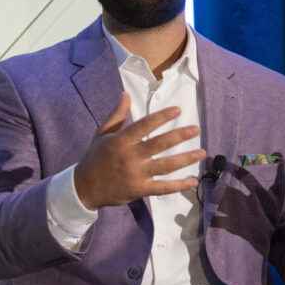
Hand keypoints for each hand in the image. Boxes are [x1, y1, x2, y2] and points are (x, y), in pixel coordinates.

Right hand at [74, 92, 206, 209]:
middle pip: (159, 144)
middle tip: (196, 129)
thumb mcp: (102, 134)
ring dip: (185, 159)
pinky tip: (192, 181)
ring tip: (202, 152)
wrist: (83, 188)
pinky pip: (162, 188)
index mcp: (120, 141)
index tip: (178, 110)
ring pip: (165, 166)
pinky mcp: (139, 190)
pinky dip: (178, 185)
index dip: (162, 117)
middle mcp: (130, 157)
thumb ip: (117, 115)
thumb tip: (125, 94)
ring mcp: (136, 175)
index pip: (144, 125)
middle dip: (179, 136)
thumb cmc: (94, 158)